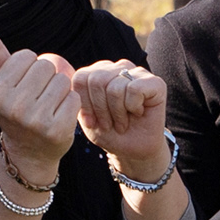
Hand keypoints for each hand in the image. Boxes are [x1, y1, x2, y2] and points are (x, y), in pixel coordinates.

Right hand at [0, 23, 80, 177]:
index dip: (31, 67)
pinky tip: (60, 115)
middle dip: (48, 76)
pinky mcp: (56, 130)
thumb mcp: (1, 84)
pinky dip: (71, 103)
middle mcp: (13, 107)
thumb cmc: (16, 110)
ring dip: (61, 89)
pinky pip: (74, 98)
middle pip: (46, 66)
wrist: (29, 153)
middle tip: (40, 96)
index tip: (26, 84)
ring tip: (50, 105)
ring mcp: (35, 120)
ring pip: (62, 81)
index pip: (26, 56)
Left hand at [68, 59, 171, 173]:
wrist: (133, 151)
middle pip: (97, 80)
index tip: (92, 121)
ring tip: (122, 122)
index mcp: (98, 72)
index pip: (81, 77)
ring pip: (115, 87)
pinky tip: (137, 113)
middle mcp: (117, 67)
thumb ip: (75, 96)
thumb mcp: (85, 116)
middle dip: (101, 109)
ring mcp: (137, 72)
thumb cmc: (109, 133)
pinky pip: (134, 89)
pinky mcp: (155, 82)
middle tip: (109, 124)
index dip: (85, 104)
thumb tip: (64, 75)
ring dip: (117, 113)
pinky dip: (133, 108)